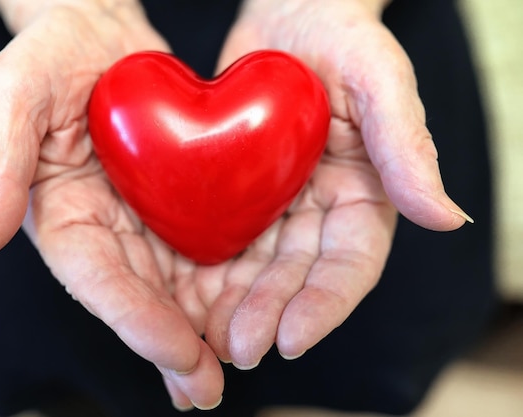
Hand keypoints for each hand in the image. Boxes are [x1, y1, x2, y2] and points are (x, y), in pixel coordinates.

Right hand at [0, 1, 222, 409]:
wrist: (97, 34)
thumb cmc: (50, 58)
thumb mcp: (14, 95)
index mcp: (63, 217)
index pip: (98, 280)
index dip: (136, 319)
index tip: (178, 354)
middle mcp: (105, 231)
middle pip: (140, 297)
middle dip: (174, 345)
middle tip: (208, 388)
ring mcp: (142, 221)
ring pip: (176, 285)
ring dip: (206, 328)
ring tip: (238, 362)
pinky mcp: (176, 203)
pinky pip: (203, 246)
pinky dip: (227, 281)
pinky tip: (254, 307)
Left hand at [172, 0, 472, 369]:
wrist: (291, 13)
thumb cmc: (343, 38)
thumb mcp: (380, 80)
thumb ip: (407, 147)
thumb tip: (446, 218)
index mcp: (363, 198)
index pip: (348, 266)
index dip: (322, 307)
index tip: (290, 341)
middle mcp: (320, 213)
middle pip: (295, 278)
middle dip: (267, 315)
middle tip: (235, 348)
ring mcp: (279, 206)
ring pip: (255, 270)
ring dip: (232, 306)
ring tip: (204, 337)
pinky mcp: (240, 193)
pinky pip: (221, 237)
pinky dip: (203, 270)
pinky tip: (179, 294)